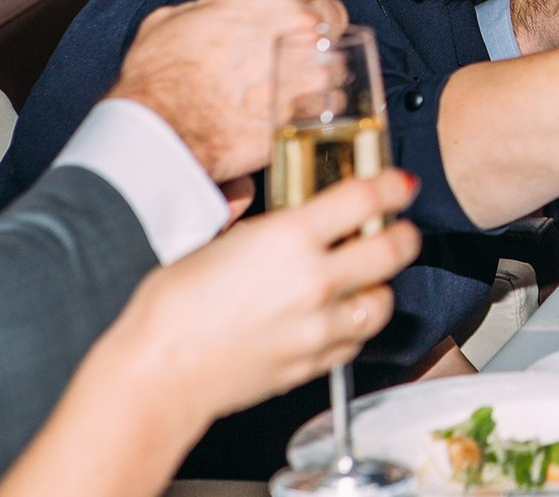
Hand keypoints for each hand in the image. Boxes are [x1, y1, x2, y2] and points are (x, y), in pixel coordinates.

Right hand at [107, 0, 344, 182]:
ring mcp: (312, 66)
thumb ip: (209, 6)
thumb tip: (214, 10)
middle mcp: (298, 22)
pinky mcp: (316, 106)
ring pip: (340, 54)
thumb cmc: (160, 78)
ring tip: (290, 77)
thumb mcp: (173, 20)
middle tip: (290, 41)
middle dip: (315, 25)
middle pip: (333, 12)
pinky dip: (322, 101)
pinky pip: (336, 96)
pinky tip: (296, 105)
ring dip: (321, 63)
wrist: (165, 132)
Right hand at [107, 169, 420, 424]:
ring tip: (364, 281)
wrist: (157, 373)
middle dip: (402, 235)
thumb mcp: (225, 242)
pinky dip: (354, 327)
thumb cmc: (173, 307)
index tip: (399, 185)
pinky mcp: (315, 362)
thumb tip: (303, 221)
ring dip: (379, 286)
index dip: (391, 186)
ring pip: (383, 301)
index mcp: (289, 238)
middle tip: (396, 231)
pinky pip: (356, 341)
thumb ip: (275, 231)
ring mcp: (319, 325)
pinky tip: (336, 319)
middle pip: (393, 248)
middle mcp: (314, 279)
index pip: (365, 198)